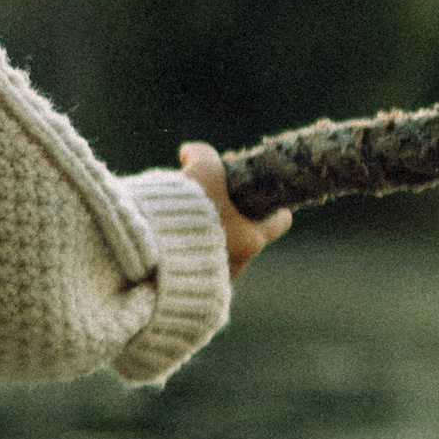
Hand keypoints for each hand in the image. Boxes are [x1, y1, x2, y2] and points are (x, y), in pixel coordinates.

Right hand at [179, 142, 292, 276]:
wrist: (158, 244)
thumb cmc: (189, 206)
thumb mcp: (201, 170)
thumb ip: (201, 154)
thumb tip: (188, 152)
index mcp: (254, 236)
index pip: (280, 222)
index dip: (272, 207)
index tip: (257, 197)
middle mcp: (242, 260)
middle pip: (249, 236)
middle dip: (234, 222)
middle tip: (212, 206)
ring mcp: (219, 277)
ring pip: (224, 253)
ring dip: (211, 240)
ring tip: (186, 224)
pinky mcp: (196, 286)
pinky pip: (201, 267)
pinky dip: (192, 255)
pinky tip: (173, 241)